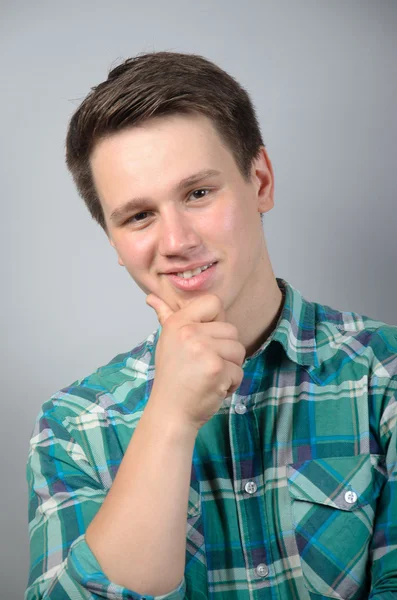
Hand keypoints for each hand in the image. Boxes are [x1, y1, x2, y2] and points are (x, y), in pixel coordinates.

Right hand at [146, 293, 245, 429]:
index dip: (216, 320)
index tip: (205, 338)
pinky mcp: (217, 369)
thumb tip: (152, 297)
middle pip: (231, 330)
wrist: (170, 412)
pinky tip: (213, 388)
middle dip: (225, 350)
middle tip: (204, 365)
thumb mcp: (166, 342)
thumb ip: (165, 316)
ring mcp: (204, 350)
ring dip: (230, 367)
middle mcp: (190, 333)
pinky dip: (231, 384)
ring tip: (209, 376)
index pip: (214, 302)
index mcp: (178, 323)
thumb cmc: (171, 377)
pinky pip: (239, 371)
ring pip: (238, 350)